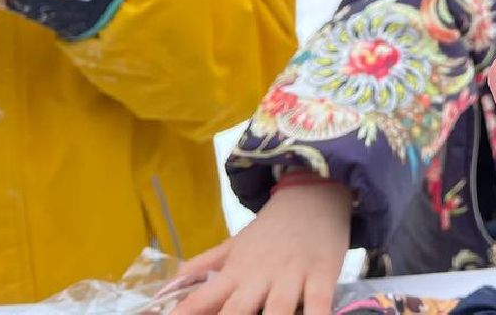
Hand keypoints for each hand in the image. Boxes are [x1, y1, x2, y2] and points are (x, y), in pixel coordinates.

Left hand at [170, 179, 351, 314]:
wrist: (315, 192)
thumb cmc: (272, 227)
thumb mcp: (236, 242)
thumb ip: (205, 264)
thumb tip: (171, 281)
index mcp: (237, 269)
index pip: (204, 296)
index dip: (186, 312)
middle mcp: (261, 274)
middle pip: (238, 309)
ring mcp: (293, 274)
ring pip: (279, 308)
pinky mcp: (323, 273)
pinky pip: (320, 302)